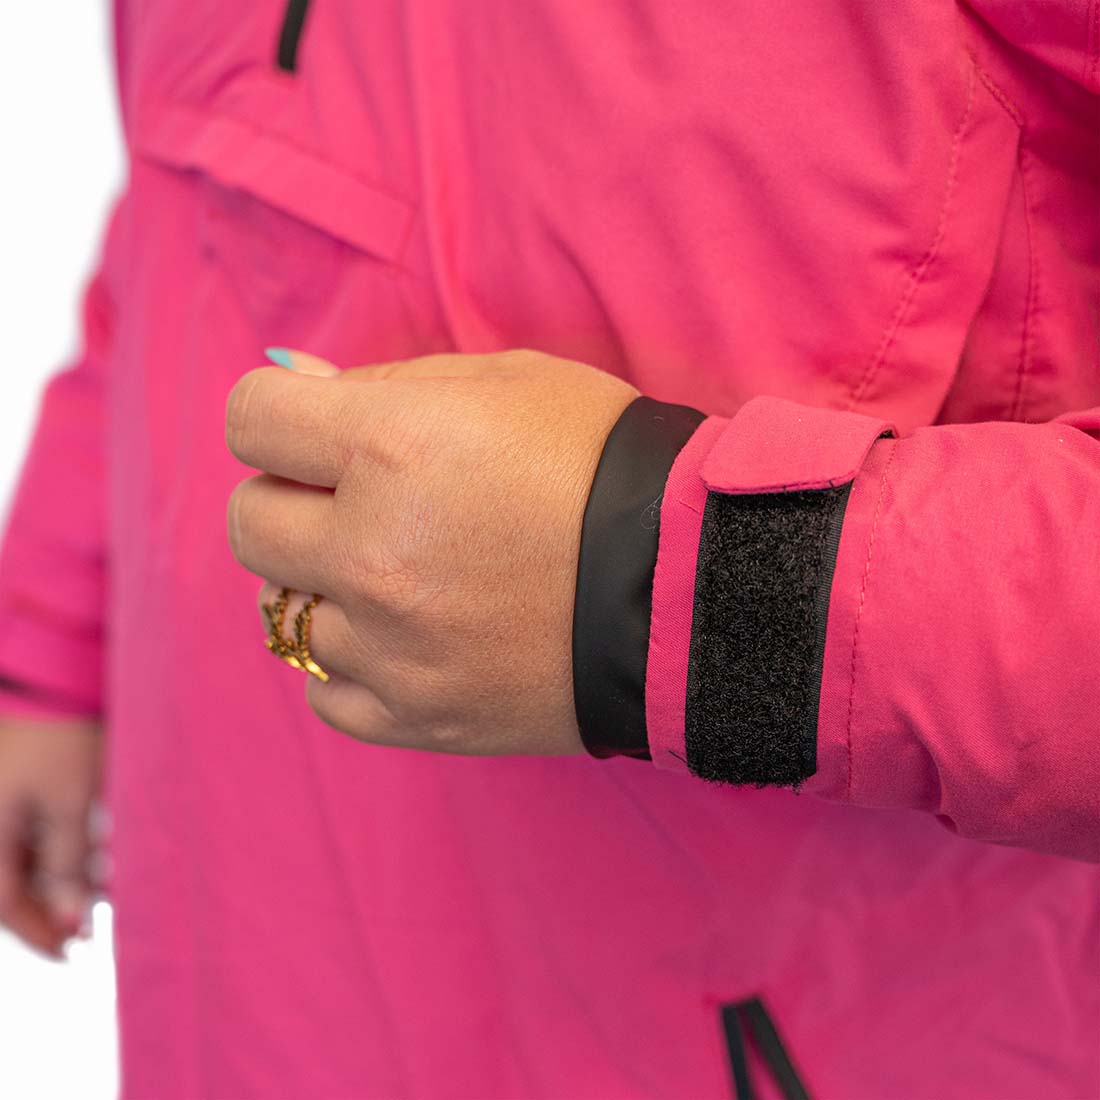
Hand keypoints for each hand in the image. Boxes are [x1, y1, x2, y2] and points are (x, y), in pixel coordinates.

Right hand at [0, 716, 101, 958]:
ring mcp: (0, 800)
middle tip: (91, 925)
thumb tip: (68, 920)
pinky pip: (26, 830)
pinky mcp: (12, 783)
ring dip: (58, 876)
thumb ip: (66, 863)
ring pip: (21, 857)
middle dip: (51, 905)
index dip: (38, 933)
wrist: (49, 671)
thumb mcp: (70, 801)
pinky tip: (89, 853)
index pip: (2, 904)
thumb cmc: (60, 732)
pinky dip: (55, 846)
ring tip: (103, 889)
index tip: (72, 953)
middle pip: (10, 882)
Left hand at [226, 348, 638, 754]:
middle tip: (357, 502)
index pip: (251, 419)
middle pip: (250, 522)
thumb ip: (388, 382)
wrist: (690, 587)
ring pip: (284, 611)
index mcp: (392, 448)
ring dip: (328, 584)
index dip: (279, 417)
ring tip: (404, 576)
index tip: (313, 431)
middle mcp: (373, 551)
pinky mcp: (417, 717)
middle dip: (292, 499)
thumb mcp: (507, 383)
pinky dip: (353, 662)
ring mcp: (391, 646)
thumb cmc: (605, 464)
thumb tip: (300, 386)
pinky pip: (327, 692)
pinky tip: (405, 638)